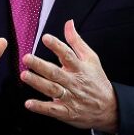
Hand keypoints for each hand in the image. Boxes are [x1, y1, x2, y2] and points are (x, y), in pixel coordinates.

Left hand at [20, 19, 118, 133]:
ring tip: (24, 76)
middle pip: (55, 73)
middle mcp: (74, 82)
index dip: (57, 46)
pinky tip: (28, 103)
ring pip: (52, 89)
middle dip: (40, 65)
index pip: (68, 55)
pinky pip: (52, 110)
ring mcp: (70, 98)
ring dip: (37, 83)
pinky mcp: (67, 112)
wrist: (109, 108)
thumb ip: (76, 41)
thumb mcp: (91, 59)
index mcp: (79, 68)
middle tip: (26, 58)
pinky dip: (40, 107)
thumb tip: (68, 23)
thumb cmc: (96, 80)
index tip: (45, 38)